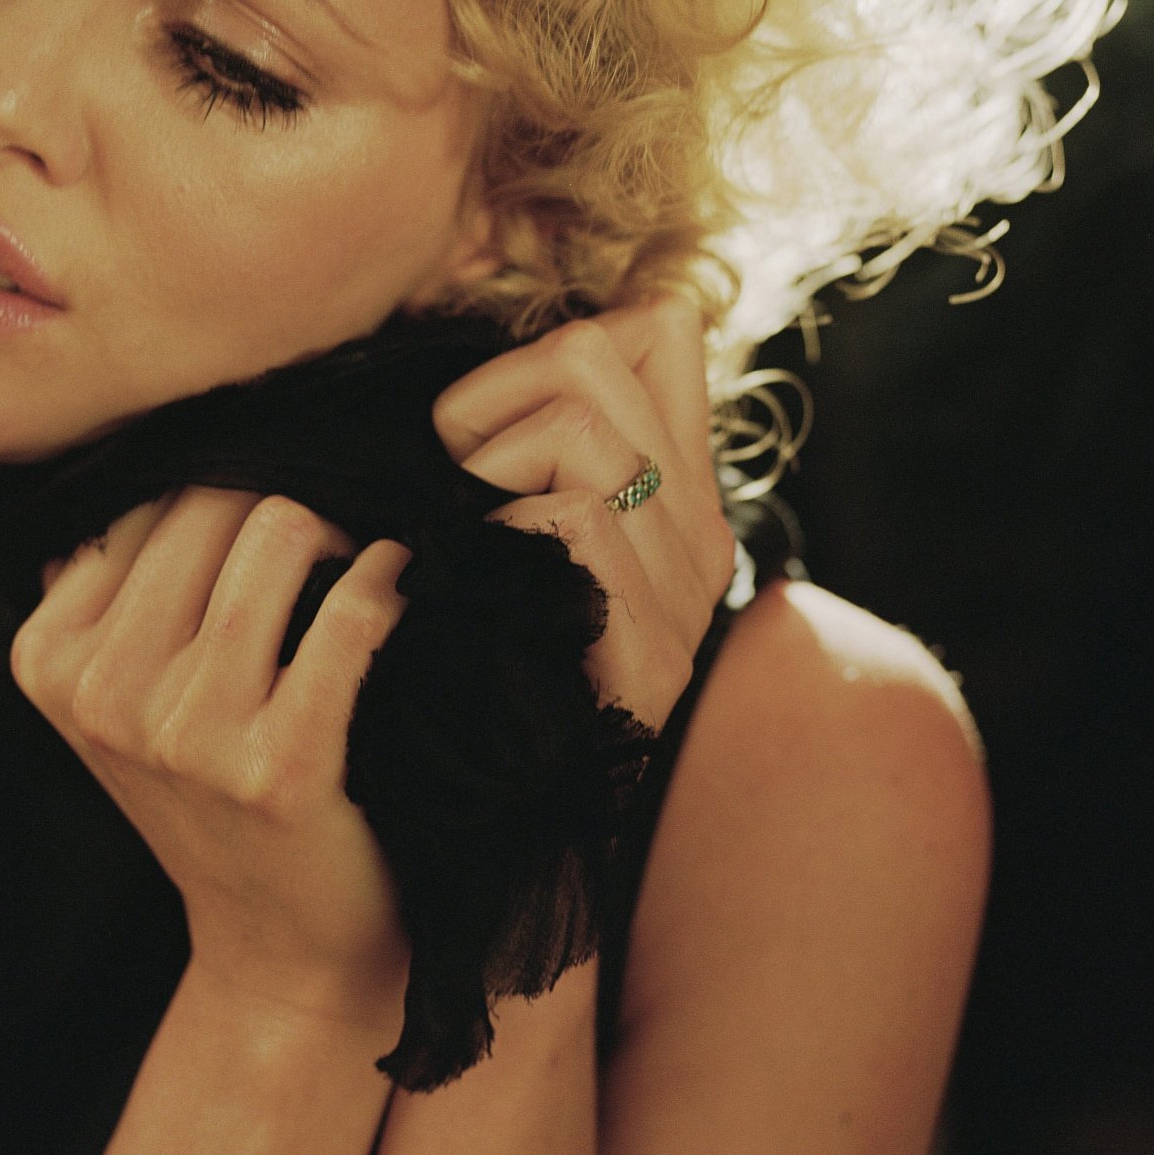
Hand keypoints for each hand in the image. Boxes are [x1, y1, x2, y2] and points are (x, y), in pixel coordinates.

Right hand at [10, 487, 414, 1029]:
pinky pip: (349, 614)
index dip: (219, 483)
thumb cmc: (212, 797)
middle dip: (282, 496)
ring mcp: (186, 734)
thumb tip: (133, 455)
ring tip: (359, 559)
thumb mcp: (123, 698)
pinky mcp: (279, 765)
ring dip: (339, 530)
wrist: (276, 943)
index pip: (141, 498)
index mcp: (47, 658)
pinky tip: (398, 590)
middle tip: (329, 532)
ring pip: (277, 532)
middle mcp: (104, 692)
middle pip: (210, 500)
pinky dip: (386, 583)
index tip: (268, 515)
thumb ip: (111, 586)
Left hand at [431, 296, 736, 729]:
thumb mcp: (517, 537)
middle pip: (594, 353)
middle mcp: (698, 528)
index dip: (558, 339)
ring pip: (578, 429)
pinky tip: (482, 590)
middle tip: (455, 481)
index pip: (662, 324)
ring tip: (465, 534)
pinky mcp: (652, 654)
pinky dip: (501, 538)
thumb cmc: (487, 668)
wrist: (519, 830)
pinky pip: (573, 521)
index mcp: (676, 488)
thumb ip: (530, 452)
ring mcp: (683, 592)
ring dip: (486, 468)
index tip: (493, 424)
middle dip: (491, 397)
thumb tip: (477, 362)